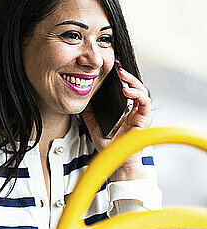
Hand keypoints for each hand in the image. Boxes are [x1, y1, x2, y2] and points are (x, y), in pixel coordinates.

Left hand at [80, 66, 150, 180]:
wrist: (116, 160)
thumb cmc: (108, 144)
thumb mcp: (93, 126)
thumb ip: (89, 114)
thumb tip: (83, 102)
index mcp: (122, 108)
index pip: (123, 89)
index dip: (119, 78)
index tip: (110, 68)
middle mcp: (132, 109)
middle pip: (133, 87)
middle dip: (126, 75)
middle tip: (116, 68)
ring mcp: (138, 113)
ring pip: (141, 91)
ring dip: (132, 82)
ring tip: (121, 77)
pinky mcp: (143, 119)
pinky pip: (145, 103)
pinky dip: (137, 94)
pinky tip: (127, 91)